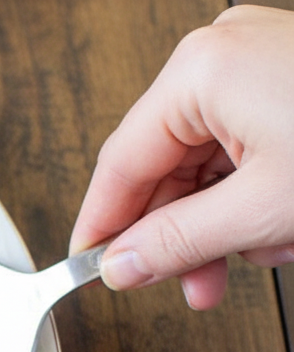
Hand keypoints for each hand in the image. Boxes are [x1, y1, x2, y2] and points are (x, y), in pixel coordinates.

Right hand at [70, 5, 293, 309]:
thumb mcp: (261, 212)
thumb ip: (175, 243)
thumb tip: (124, 264)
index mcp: (201, 71)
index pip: (120, 162)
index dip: (103, 225)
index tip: (91, 265)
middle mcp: (225, 55)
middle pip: (167, 164)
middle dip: (179, 233)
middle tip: (181, 282)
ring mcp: (263, 63)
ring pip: (210, 162)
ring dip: (223, 223)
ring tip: (247, 261)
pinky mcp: (293, 80)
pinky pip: (247, 146)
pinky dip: (255, 195)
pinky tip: (278, 230)